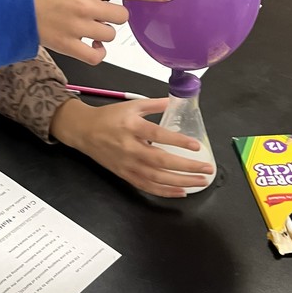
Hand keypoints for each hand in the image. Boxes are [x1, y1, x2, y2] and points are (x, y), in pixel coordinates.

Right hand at [27, 0, 173, 64]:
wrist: (10, 0)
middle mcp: (87, 6)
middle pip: (121, 17)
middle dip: (114, 15)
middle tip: (97, 11)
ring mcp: (78, 27)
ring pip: (110, 36)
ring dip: (104, 32)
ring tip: (88, 26)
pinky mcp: (67, 45)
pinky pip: (96, 56)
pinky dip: (98, 53)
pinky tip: (91, 47)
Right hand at [50, 97, 213, 195]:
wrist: (84, 131)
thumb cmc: (109, 117)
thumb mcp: (131, 105)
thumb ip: (154, 104)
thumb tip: (175, 101)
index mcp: (132, 127)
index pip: (158, 136)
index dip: (178, 141)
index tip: (197, 145)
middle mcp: (130, 148)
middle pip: (161, 161)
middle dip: (186, 167)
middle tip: (207, 168)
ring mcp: (127, 164)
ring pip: (157, 178)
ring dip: (181, 182)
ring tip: (200, 181)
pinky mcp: (125, 175)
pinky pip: (147, 187)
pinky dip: (165, 191)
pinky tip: (181, 192)